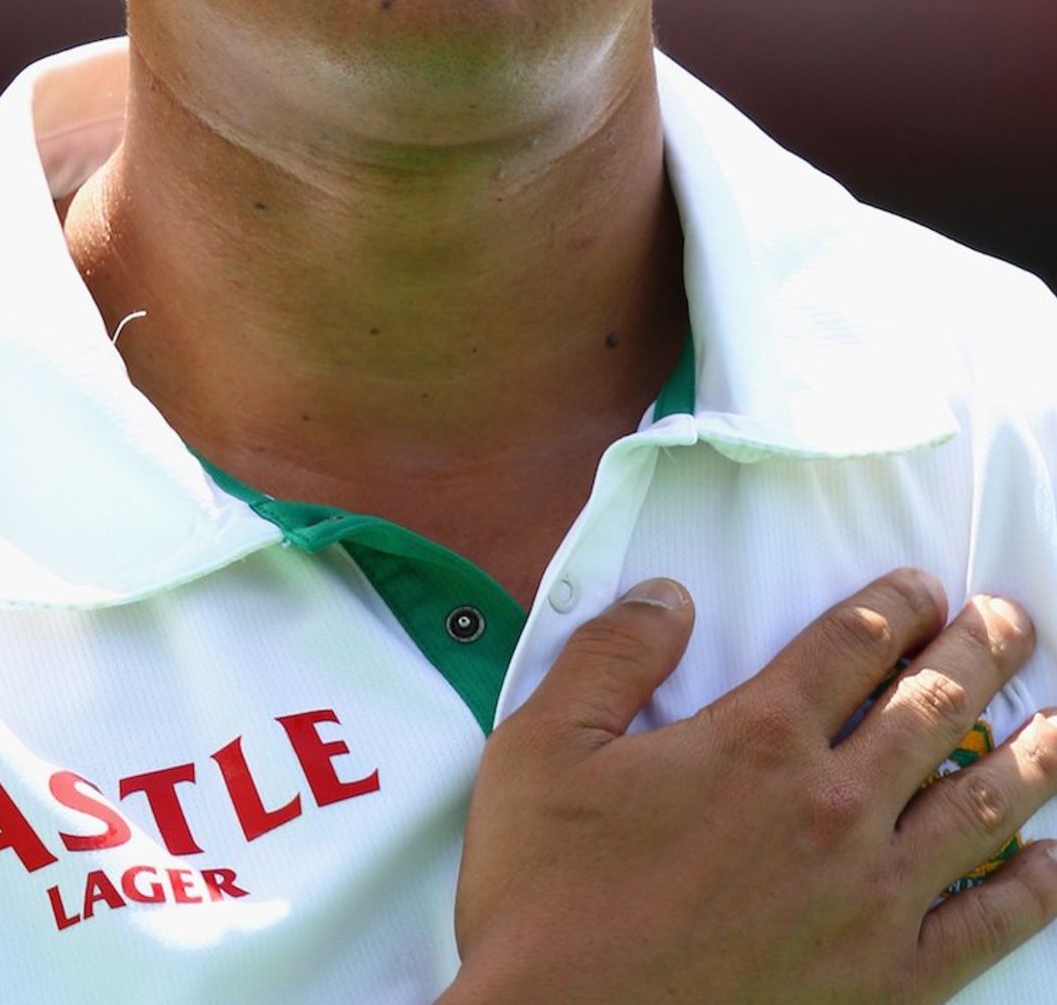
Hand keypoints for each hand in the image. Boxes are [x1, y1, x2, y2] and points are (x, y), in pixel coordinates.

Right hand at [443, 569, 1056, 1002]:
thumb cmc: (547, 902)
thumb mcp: (544, 748)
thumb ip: (611, 654)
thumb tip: (668, 596)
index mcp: (756, 738)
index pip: (853, 642)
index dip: (897, 601)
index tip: (922, 586)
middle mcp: (830, 804)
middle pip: (933, 704)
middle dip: (981, 650)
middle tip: (1013, 620)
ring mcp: (869, 896)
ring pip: (977, 802)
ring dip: (1029, 752)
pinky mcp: (887, 981)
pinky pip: (986, 926)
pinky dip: (1031, 888)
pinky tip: (1051, 861)